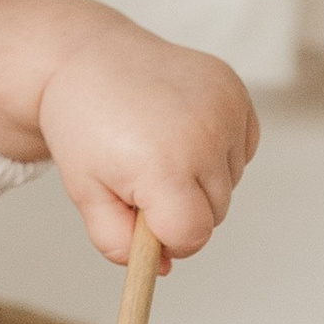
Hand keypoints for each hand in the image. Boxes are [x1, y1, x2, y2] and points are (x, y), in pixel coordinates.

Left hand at [0, 0, 258, 266]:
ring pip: (230, 182)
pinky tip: (181, 128)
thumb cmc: (82, 126)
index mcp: (162, 165)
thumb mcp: (85, 192)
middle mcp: (202, 136)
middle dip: (180, 207)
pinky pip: (242, 148)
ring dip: (200, 177)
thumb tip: (159, 266)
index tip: (144, 219)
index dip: (168, 238)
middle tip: (139, 175)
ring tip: (157, 145)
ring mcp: (223, 109)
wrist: (85, 57)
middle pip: (214, 213)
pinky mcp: (234, 90)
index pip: (192, 236)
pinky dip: (217, 149)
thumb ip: (117, 241)